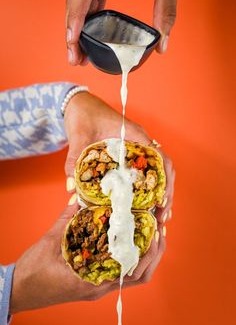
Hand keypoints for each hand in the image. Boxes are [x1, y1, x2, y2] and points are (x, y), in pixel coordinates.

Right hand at [10, 197, 165, 312]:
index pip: (132, 270)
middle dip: (155, 252)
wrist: (19, 290)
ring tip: (153, 234)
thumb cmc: (33, 272)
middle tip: (160, 229)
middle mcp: (100, 287)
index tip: (156, 231)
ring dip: (147, 256)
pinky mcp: (94, 283)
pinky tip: (132, 242)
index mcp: (93, 280)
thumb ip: (68, 219)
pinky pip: (121, 273)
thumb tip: (81, 197)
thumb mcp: (51, 241)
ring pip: (133, 277)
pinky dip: (131, 258)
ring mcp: (98, 287)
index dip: (148, 251)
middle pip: (140, 276)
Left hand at [64, 91, 174, 223]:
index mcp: (135, 134)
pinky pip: (145, 172)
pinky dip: (148, 188)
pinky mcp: (129, 155)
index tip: (161, 200)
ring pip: (157, 172)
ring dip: (161, 192)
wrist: (79, 105)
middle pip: (164, 169)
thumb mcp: (79, 135)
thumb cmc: (83, 115)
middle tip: (162, 216)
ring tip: (159, 216)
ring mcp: (136, 148)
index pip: (159, 157)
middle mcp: (140, 142)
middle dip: (166, 192)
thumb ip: (75, 159)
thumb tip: (72, 189)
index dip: (164, 180)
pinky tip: (144, 204)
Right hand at [66, 0, 181, 64]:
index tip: (73, 41)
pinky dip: (87, 20)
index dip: (75, 17)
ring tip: (82, 55)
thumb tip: (162, 46)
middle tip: (76, 59)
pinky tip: (90, 36)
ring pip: (80, 2)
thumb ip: (166, 11)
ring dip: (78, 29)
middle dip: (73, 32)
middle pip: (76, 0)